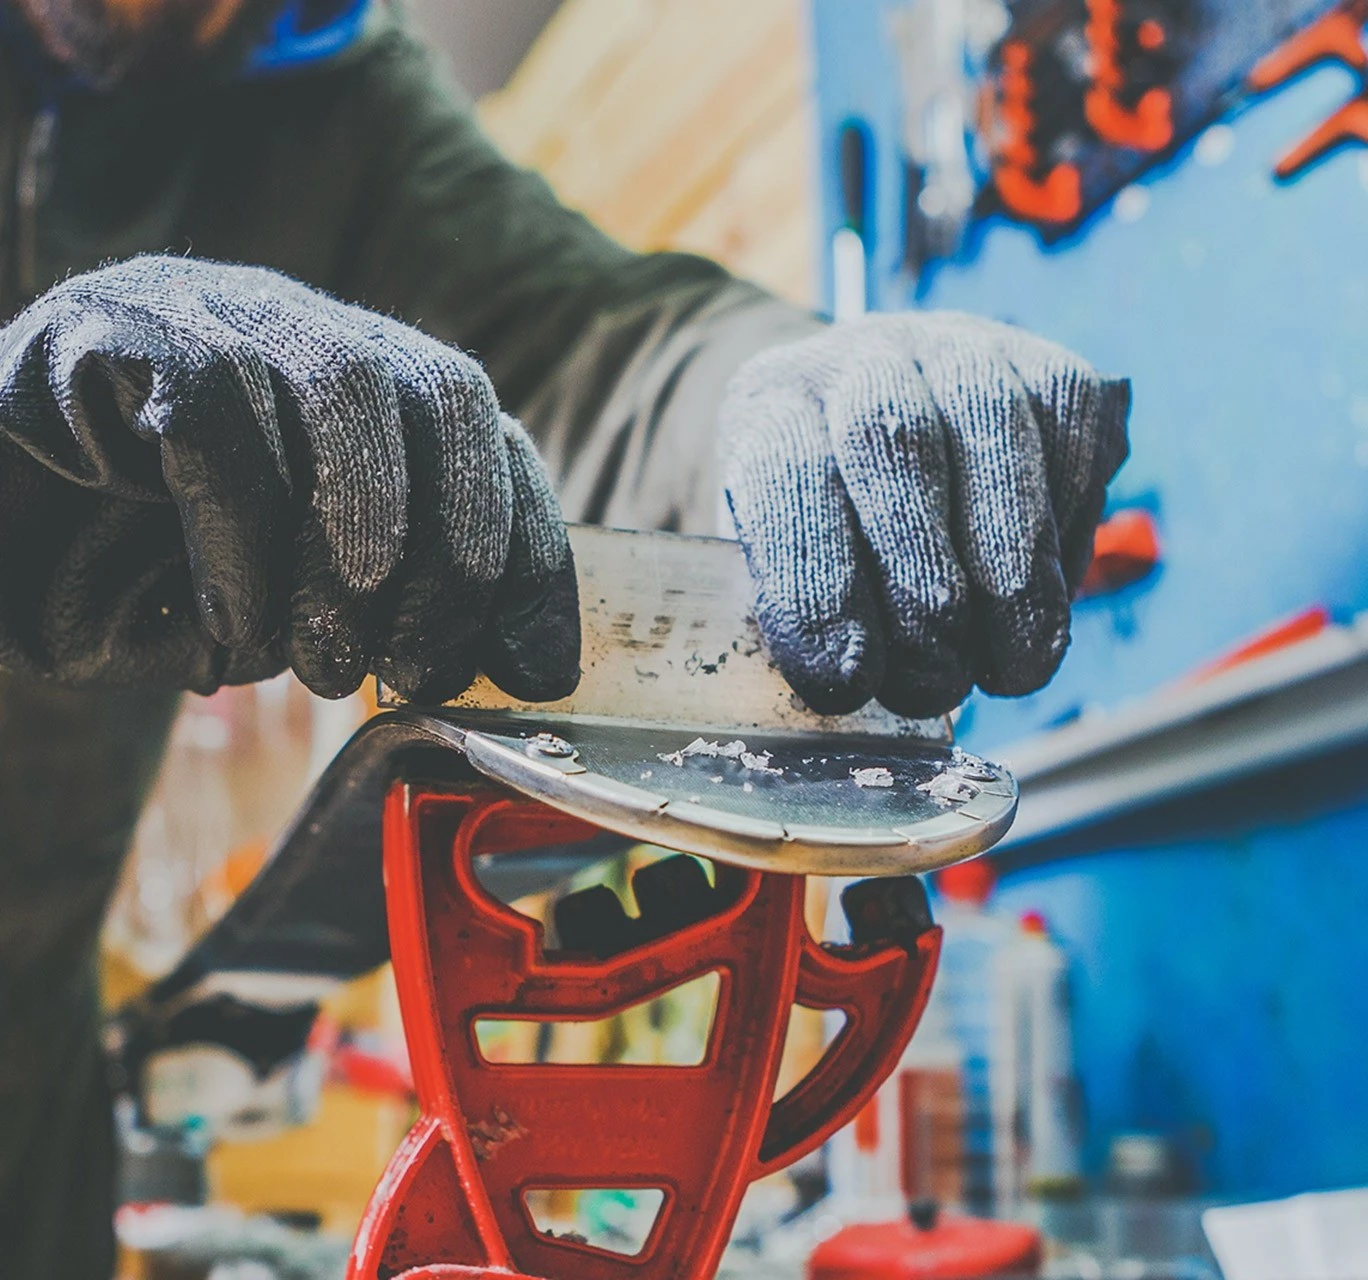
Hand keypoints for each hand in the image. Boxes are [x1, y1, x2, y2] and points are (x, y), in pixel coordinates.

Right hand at [0, 255, 578, 700]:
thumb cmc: (132, 586)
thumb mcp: (290, 611)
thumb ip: (389, 611)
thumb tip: (511, 660)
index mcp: (354, 383)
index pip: (485, 434)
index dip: (532, 549)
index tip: (540, 666)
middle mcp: (294, 326)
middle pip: (443, 392)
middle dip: (459, 554)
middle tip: (417, 669)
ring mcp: (202, 308)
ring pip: (345, 385)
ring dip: (360, 547)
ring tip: (326, 660)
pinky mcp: (106, 329)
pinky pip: (215, 416)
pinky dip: (244, 546)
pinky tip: (224, 631)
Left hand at [720, 312, 1129, 716]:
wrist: (889, 430)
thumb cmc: (829, 529)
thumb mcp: (785, 566)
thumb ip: (801, 610)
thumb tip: (849, 677)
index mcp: (770, 405)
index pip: (784, 476)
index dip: (816, 583)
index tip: (846, 678)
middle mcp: (861, 359)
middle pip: (890, 441)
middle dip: (921, 580)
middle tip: (937, 680)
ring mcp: (961, 349)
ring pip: (992, 429)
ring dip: (1011, 568)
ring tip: (1013, 667)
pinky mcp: (1050, 365)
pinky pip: (1072, 435)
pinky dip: (1067, 530)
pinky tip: (1048, 600)